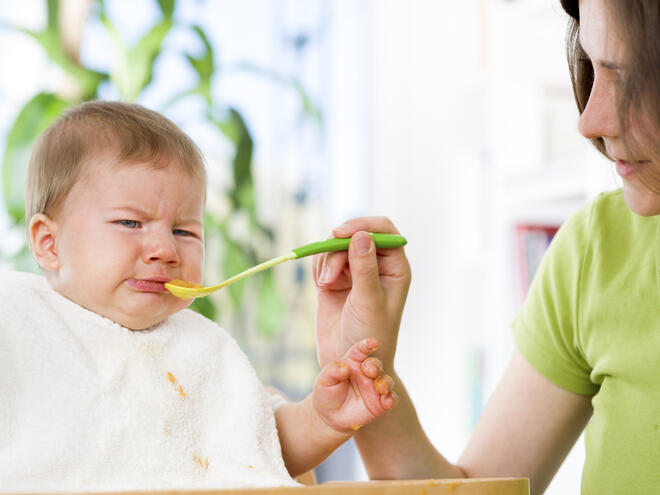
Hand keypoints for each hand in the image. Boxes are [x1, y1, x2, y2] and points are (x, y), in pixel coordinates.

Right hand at [313, 217, 410, 368]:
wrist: (349, 364)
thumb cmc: (370, 336)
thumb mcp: (368, 301)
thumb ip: (365, 268)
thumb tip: (361, 236)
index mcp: (394, 268)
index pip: (383, 231)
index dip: (363, 226)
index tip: (341, 233)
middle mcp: (376, 265)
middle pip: (355, 235)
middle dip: (338, 248)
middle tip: (328, 274)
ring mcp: (354, 272)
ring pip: (336, 246)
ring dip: (327, 261)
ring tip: (326, 286)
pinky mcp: (334, 280)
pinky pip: (324, 260)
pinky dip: (319, 267)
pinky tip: (322, 285)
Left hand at [313, 338, 395, 433]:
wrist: (329, 416)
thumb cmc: (327, 392)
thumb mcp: (324, 380)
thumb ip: (332, 371)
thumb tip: (344, 368)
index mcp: (353, 361)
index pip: (361, 350)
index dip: (367, 345)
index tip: (373, 342)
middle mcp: (366, 372)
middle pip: (375, 364)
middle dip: (375, 366)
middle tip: (370, 371)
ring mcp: (374, 387)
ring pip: (386, 381)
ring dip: (385, 383)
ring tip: (379, 388)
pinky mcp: (380, 403)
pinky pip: (390, 399)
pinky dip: (391, 399)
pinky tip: (387, 401)